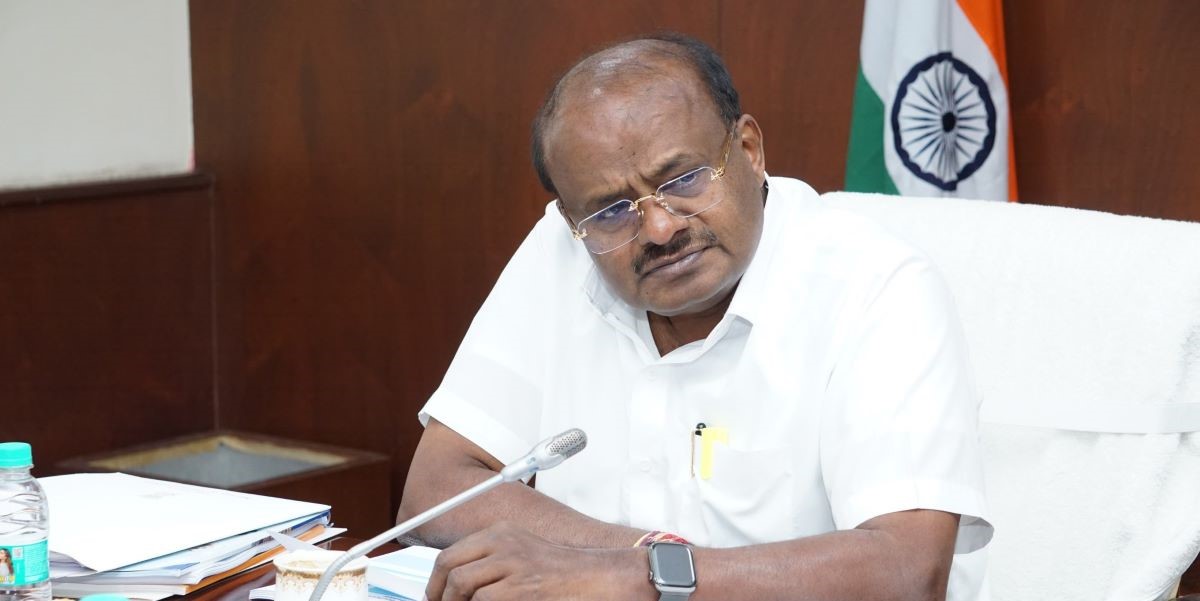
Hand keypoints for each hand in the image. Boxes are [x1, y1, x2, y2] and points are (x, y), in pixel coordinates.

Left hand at [424, 521, 650, 600]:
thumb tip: (456, 583)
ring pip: (461, 585)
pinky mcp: (519, 587)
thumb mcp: (522, 554)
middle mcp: (502, 543)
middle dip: (437, 593)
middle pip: (449, 566)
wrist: (595, 577)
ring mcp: (511, 564)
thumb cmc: (560, 572)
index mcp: (500, 533)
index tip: (433, 596)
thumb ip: (491, 562)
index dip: (435, 580)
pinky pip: (482, 600)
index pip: (451, 554)